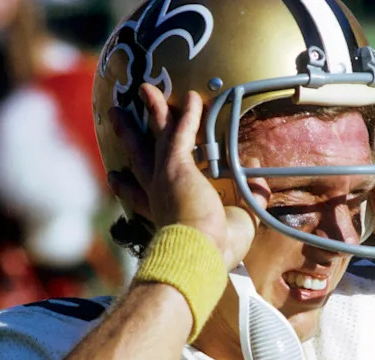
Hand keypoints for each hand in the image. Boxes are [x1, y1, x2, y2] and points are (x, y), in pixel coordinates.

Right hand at [106, 84, 268, 270]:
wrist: (199, 253)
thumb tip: (259, 180)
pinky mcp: (175, 166)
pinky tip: (191, 97)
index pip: (140, 197)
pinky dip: (186, 114)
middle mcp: (158, 194)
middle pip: (139, 157)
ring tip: (145, 90)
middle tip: (116, 118)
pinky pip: (180, 133)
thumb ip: (249, 200)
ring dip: (154, 110)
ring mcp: (164, 177)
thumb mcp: (238, 225)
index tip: (116, 179)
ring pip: (156, 136)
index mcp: (163, 214)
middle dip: (128, 136)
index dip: (127, 187)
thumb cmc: (213, 251)